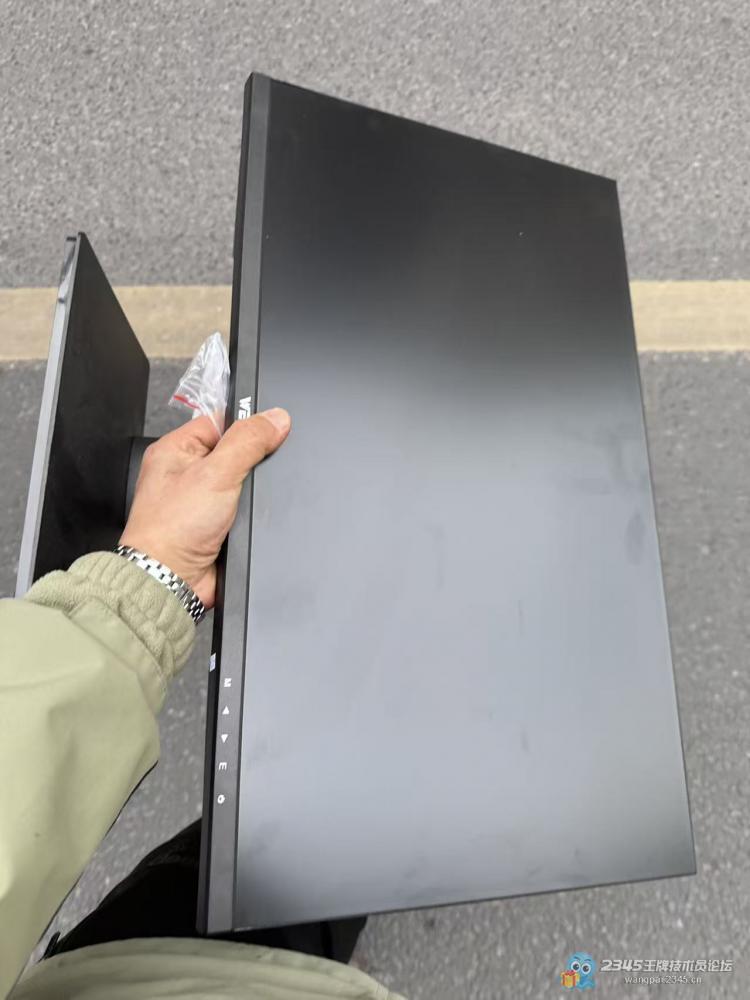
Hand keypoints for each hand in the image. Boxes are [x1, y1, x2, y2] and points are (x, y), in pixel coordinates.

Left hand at [120, 408, 290, 608]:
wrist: (171, 580)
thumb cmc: (171, 529)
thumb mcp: (215, 473)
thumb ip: (248, 441)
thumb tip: (275, 418)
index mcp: (177, 450)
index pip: (219, 420)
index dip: (246, 422)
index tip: (271, 426)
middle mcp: (187, 474)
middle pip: (235, 452)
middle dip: (252, 462)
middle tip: (255, 471)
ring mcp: (202, 501)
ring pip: (243, 483)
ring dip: (252, 492)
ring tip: (245, 502)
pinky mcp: (216, 525)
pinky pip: (244, 510)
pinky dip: (252, 514)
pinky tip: (249, 519)